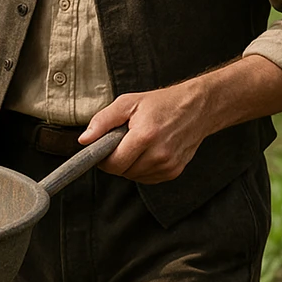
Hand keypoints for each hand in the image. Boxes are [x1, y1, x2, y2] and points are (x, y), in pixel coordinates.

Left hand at [77, 56, 281, 182]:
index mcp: (145, 136)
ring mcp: (168, 165)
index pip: (114, 163)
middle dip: (115, 160)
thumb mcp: (128, 103)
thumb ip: (103, 121)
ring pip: (134, 177)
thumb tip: (84, 140)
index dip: (102, 159)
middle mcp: (159, 154)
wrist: (197, 108)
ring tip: (136, 144)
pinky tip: (147, 152)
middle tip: (120, 142)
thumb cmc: (161, 103)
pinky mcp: (174, 171)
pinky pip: (147, 178)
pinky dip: (141, 169)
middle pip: (123, 172)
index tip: (101, 149)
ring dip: (129, 165)